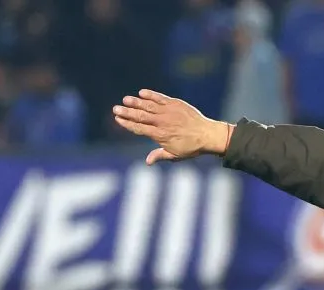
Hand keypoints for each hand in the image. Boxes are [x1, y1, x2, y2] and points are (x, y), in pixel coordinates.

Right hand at [112, 90, 231, 164]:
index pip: (139, 128)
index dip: (127, 124)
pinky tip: (142, 93)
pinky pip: (160, 98)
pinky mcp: (175, 103)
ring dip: (136, 102)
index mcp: (160, 135)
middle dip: (127, 112)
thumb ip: (159, 155)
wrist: (207, 135)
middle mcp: (162, 122)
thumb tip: (147, 162)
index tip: (118, 119)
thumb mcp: (175, 155)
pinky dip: (151, 95)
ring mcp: (168, 111)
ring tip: (125, 99)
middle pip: (140, 116)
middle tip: (116, 108)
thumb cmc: (192, 147)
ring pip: (148, 105)